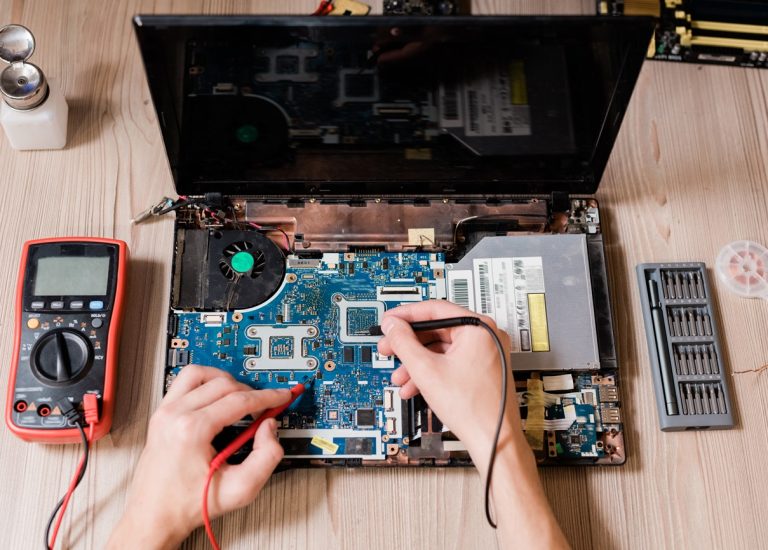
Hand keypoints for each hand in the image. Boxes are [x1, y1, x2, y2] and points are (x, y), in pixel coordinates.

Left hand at [107, 366, 290, 548]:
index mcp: (191, 430)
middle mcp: (174, 416)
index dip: (267, 396)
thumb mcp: (239, 490)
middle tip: (265, 406)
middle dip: (251, 392)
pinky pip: (183, 382)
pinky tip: (215, 397)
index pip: (239, 400)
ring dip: (225, 380)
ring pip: (200, 374)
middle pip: (223, 384)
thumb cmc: (187, 505)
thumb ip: (266, 457)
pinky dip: (204, 383)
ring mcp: (164, 413)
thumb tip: (269, 429)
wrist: (154, 517)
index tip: (281, 396)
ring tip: (240, 396)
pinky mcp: (160, 415)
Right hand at [378, 301, 568, 547]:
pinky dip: (432, 372)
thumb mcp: (426, 369)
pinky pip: (452, 362)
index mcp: (478, 327)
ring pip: (442, 349)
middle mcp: (487, 336)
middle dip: (409, 345)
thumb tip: (392, 326)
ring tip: (399, 377)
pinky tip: (414, 387)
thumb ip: (404, 342)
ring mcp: (487, 353)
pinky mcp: (484, 369)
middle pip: (437, 330)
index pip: (435, 309)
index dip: (406, 316)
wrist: (493, 440)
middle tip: (388, 349)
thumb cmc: (473, 408)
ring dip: (417, 363)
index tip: (389, 322)